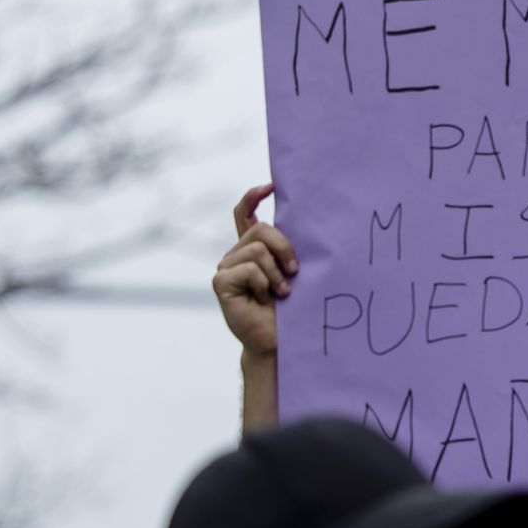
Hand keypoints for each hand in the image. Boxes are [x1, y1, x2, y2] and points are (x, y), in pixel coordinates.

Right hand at [212, 183, 296, 359]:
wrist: (279, 341)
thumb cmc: (292, 308)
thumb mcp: (294, 272)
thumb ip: (289, 248)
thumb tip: (307, 218)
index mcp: (253, 249)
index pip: (244, 213)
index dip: (252, 196)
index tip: (271, 186)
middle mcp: (236, 254)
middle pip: (261, 229)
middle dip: (284, 247)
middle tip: (295, 272)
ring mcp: (226, 267)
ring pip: (257, 249)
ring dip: (276, 273)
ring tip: (280, 293)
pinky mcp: (220, 282)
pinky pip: (249, 269)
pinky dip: (263, 285)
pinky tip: (262, 300)